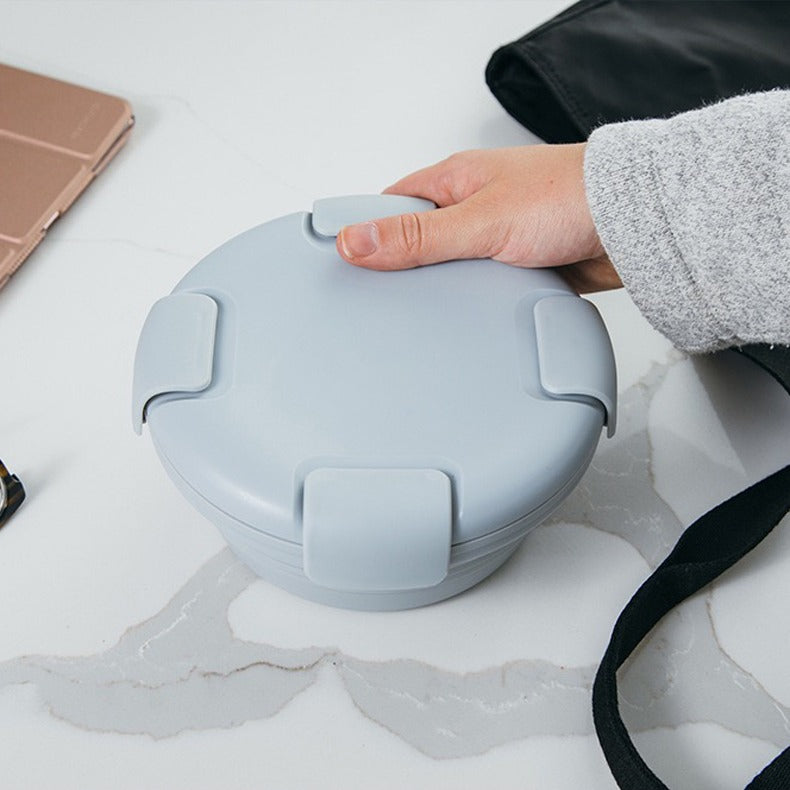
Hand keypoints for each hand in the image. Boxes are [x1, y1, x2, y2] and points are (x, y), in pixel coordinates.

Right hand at [336, 144, 621, 292]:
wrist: (633, 224)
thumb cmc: (569, 197)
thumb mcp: (478, 220)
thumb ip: (417, 235)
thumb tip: (355, 240)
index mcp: (454, 180)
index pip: (390, 204)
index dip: (363, 231)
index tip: (340, 261)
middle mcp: (471, 206)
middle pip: (416, 241)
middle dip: (399, 270)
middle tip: (376, 302)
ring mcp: (495, 238)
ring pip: (449, 269)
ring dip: (440, 290)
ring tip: (417, 319)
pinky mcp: (517, 265)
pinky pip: (480, 288)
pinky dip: (472, 303)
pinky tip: (463, 322)